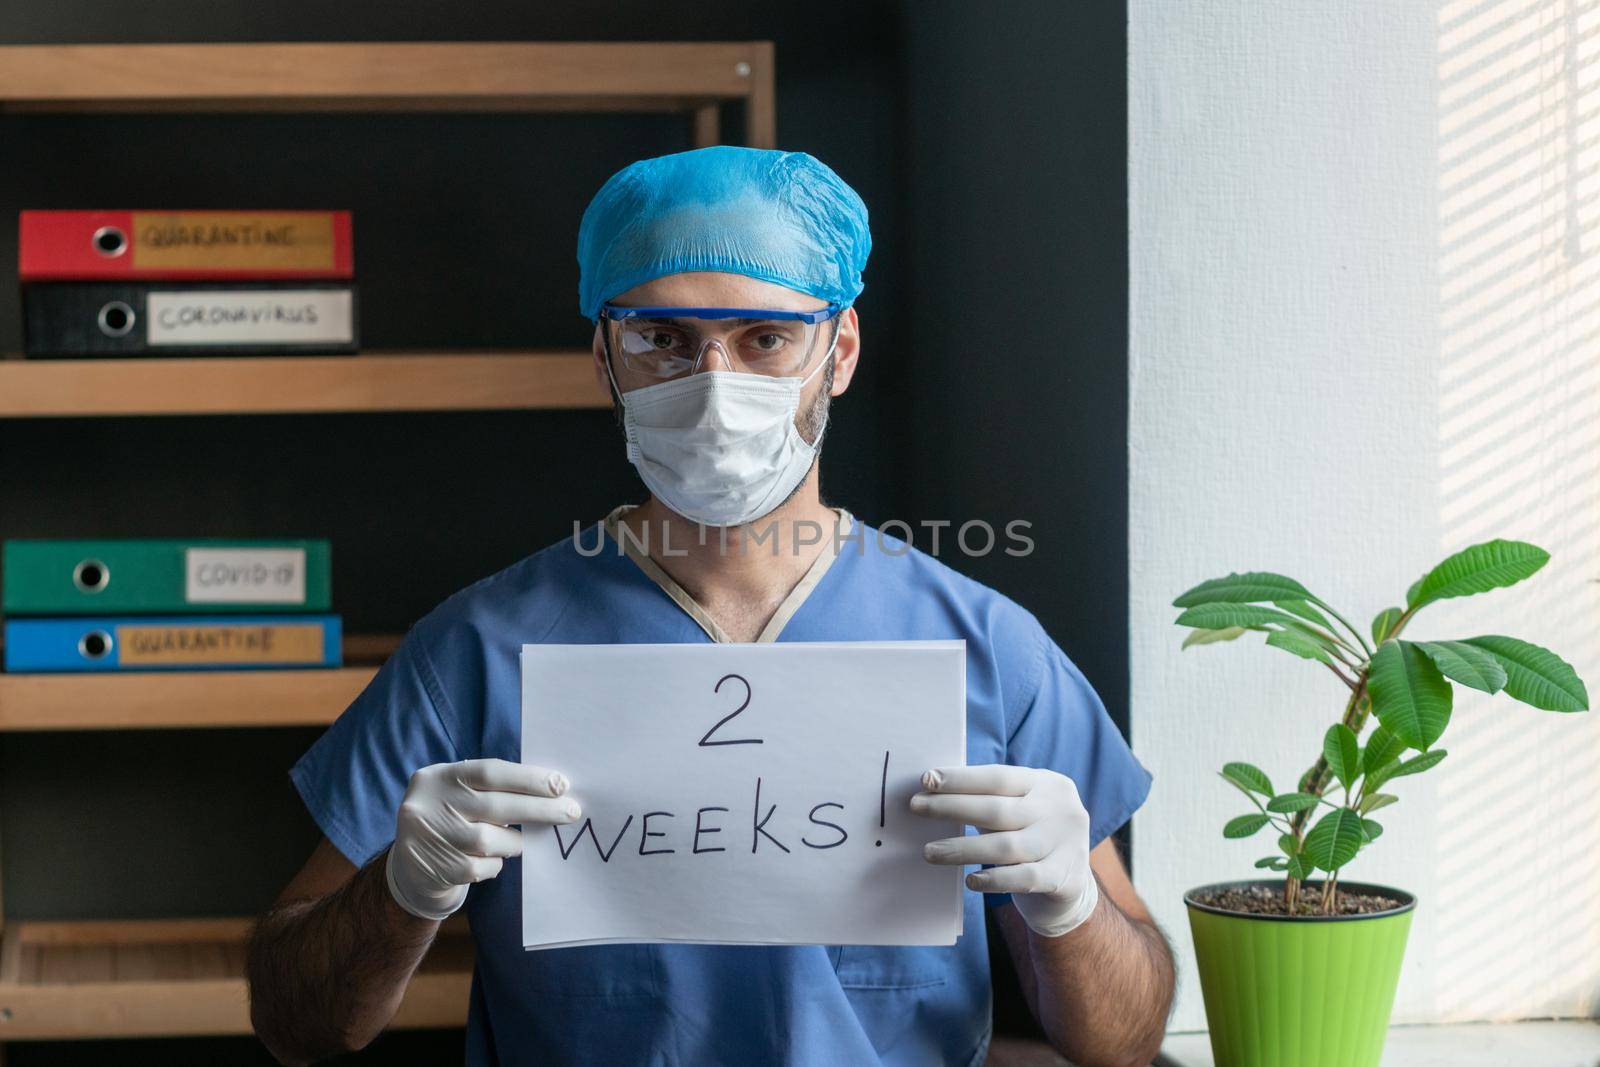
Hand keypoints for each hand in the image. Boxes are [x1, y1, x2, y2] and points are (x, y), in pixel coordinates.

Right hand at [385, 757, 581, 920]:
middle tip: (571, 812)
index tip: (561, 784)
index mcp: (438, 777)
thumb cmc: (450, 819)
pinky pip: (483, 867)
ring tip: (521, 841)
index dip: (529, 778)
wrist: (409, 867)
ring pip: (492, 840)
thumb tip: (551, 790)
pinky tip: (491, 859)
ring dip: (515, 842)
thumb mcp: (459, 793)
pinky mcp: (436, 869)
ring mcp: (430, 838)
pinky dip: (495, 864)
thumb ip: (493, 788)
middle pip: (496, 806)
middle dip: (540, 810)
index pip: (491, 772)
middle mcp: (430, 804)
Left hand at [910, 764, 1099, 936]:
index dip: (961, 779)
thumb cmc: (1030, 837)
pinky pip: (1023, 878)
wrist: (1070, 886)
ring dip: (962, 848)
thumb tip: (932, 791)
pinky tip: (970, 881)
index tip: (926, 779)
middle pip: (998, 809)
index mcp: (1047, 784)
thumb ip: (988, 800)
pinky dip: (994, 879)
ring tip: (929, 851)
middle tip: (916, 807)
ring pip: (1006, 846)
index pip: (999, 777)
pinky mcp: (1063, 878)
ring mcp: (1066, 845)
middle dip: (952, 807)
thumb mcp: (1020, 810)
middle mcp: (1061, 810)